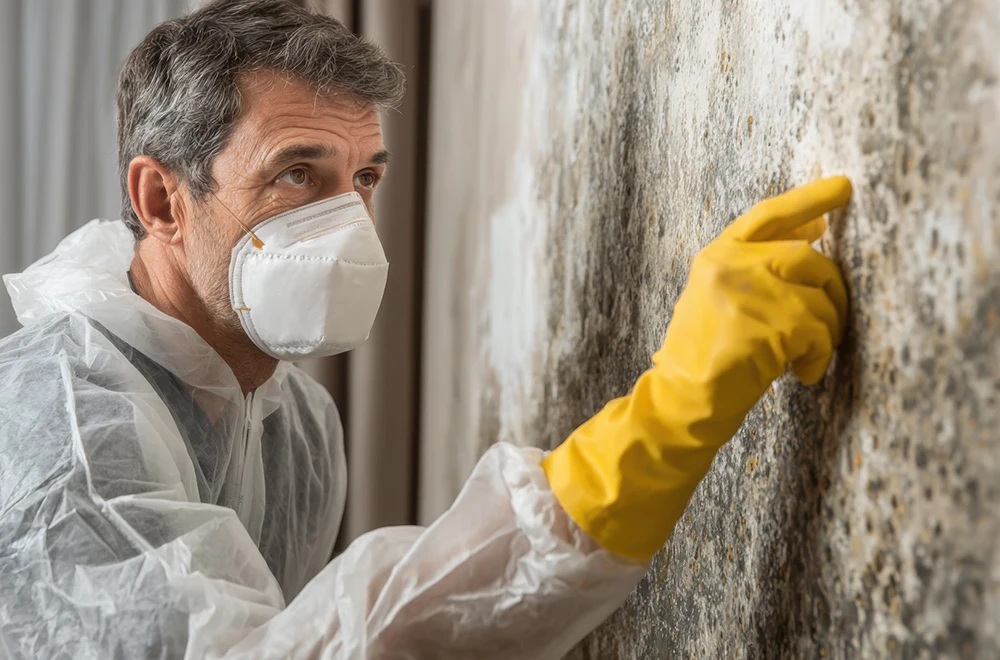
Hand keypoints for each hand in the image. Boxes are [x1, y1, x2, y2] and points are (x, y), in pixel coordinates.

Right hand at [653, 176, 850, 437]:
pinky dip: (819, 358)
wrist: (680, 398)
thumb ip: (758, 264)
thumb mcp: (719, 297)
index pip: (770, 214)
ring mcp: (748, 293)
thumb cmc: (703, 353)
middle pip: (808, 258)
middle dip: (831, 292)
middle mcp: (730, 265)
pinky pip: (819, 333)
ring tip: (805, 357)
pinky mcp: (768, 325)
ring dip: (825, 333)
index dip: (810, 198)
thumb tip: (815, 233)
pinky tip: (802, 373)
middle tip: (830, 322)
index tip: (844, 187)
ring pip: (820, 299)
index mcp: (718, 254)